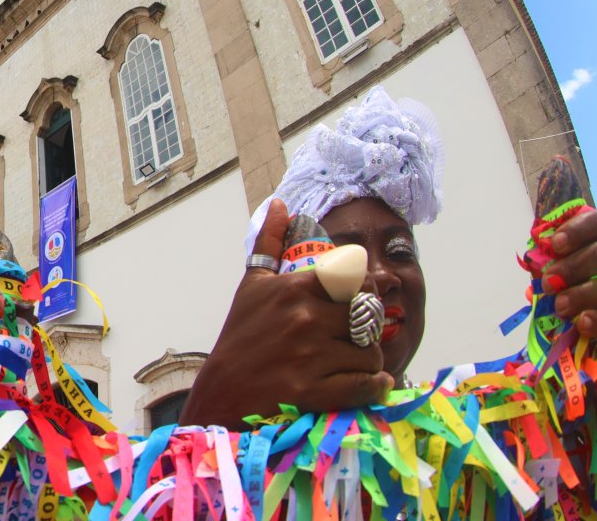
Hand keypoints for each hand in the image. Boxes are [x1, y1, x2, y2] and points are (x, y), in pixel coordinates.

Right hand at [181, 200, 391, 427]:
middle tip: (356, 337)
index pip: (355, 278)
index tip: (355, 304)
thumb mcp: (253, 285)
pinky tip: (370, 384)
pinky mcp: (313, 391)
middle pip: (368, 316)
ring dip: (369, 361)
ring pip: (370, 353)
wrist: (222, 390)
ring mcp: (309, 356)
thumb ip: (270, 243)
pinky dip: (374, 387)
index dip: (363, 291)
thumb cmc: (241, 336)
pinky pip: (365, 385)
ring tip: (353, 363)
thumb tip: (280, 204)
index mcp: (294, 289)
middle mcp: (304, 318)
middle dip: (367, 328)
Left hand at [544, 208, 596, 338]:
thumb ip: (544, 255)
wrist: (565, 309)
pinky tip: (582, 322)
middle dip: (573, 266)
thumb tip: (535, 259)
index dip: (579, 230)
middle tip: (549, 282)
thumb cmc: (555, 274)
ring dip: (581, 295)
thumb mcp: (546, 260)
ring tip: (560, 305)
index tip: (556, 244)